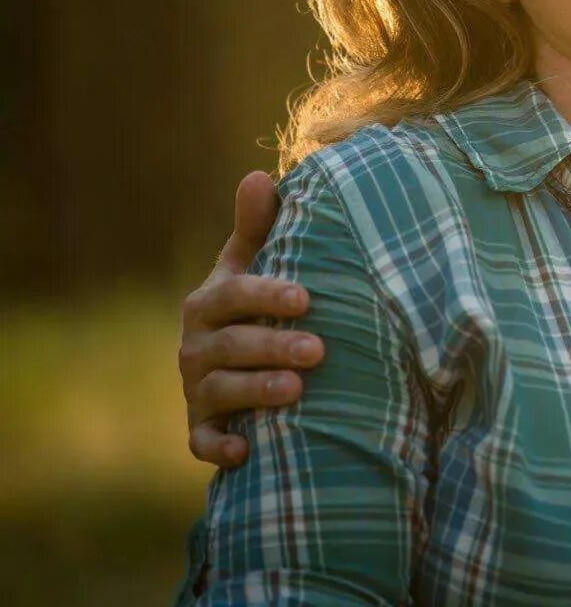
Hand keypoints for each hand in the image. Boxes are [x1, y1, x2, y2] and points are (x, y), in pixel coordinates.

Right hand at [178, 170, 323, 466]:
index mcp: (210, 302)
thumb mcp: (253, 266)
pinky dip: (219, 447)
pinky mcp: (201, 428)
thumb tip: (258, 174)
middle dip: (272, 346)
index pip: (234, 293)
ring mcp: (197, 388)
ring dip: (255, 391)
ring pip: (220, 391)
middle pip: (230, 345)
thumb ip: (258, 227)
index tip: (307, 298)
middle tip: (318, 350)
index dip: (267, 294)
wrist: (237, 366)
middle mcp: (196, 345)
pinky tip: (247, 450)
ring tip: (296, 391)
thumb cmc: (255, 305)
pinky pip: (201, 441)